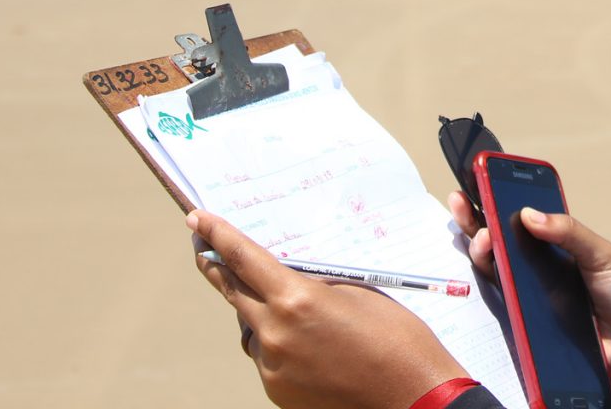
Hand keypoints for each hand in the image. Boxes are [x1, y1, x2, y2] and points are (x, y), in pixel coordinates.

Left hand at [188, 210, 465, 408]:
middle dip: (218, 269)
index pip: (243, 259)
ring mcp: (273, 366)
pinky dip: (276, 342)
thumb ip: (314, 284)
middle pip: (233, 292)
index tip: (197, 220)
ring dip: (257, 311)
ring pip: (251, 327)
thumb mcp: (357, 293)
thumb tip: (288, 281)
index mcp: (296, 300)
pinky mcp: (277, 390)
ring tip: (293, 308)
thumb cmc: (396, 339)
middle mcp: (275, 333)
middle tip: (204, 250)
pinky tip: (308, 343)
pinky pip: (266, 355)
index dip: (217, 235)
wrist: (413, 397)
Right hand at [449, 193, 610, 401]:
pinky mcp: (526, 325)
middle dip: (475, 221)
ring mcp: (530, 299)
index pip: (521, 223)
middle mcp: (538, 272)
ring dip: (479, 249)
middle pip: (498, 244)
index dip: (498, 204)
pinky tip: (485, 266)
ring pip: (492, 271)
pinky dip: (487, 286)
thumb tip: (529, 214)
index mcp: (557, 250)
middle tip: (463, 204)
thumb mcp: (602, 254)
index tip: (477, 184)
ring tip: (483, 238)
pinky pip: (500, 306)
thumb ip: (569, 231)